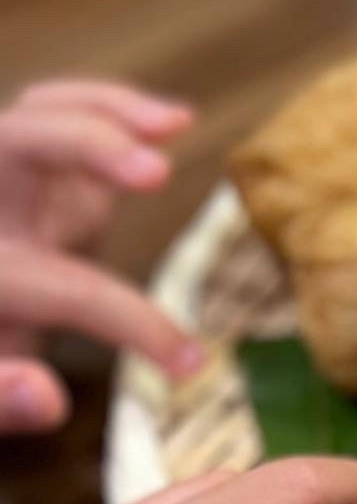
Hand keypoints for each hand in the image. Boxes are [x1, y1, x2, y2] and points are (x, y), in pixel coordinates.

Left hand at [0, 79, 200, 433]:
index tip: (191, 362)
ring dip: (108, 112)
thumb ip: (0, 398)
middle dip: (86, 147)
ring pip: (39, 113)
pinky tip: (173, 121)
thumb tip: (48, 397)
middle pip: (16, 146)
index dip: (132, 322)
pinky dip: (109, 105)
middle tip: (157, 173)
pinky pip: (57, 111)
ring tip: (176, 123)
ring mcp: (4, 181)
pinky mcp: (29, 165)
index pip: (63, 286)